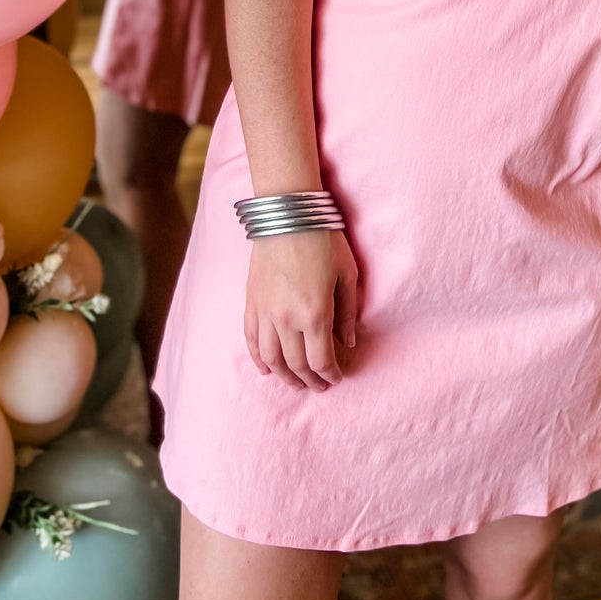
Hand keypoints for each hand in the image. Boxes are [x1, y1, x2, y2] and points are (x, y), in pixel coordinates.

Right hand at [243, 229, 358, 392]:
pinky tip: (267, 369)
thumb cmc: (323, 239)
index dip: (330, 374)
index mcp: (314, 314)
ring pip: (272, 359)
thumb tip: (349, 342)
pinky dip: (258, 359)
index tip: (337, 378)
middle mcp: (286, 320)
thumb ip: (347, 312)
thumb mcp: (347, 274)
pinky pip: (251, 340)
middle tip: (320, 386)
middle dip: (310, 379)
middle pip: (297, 365)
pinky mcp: (251, 302)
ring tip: (297, 382)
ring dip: (285, 376)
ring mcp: (265, 312)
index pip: (321, 360)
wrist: (287, 213)